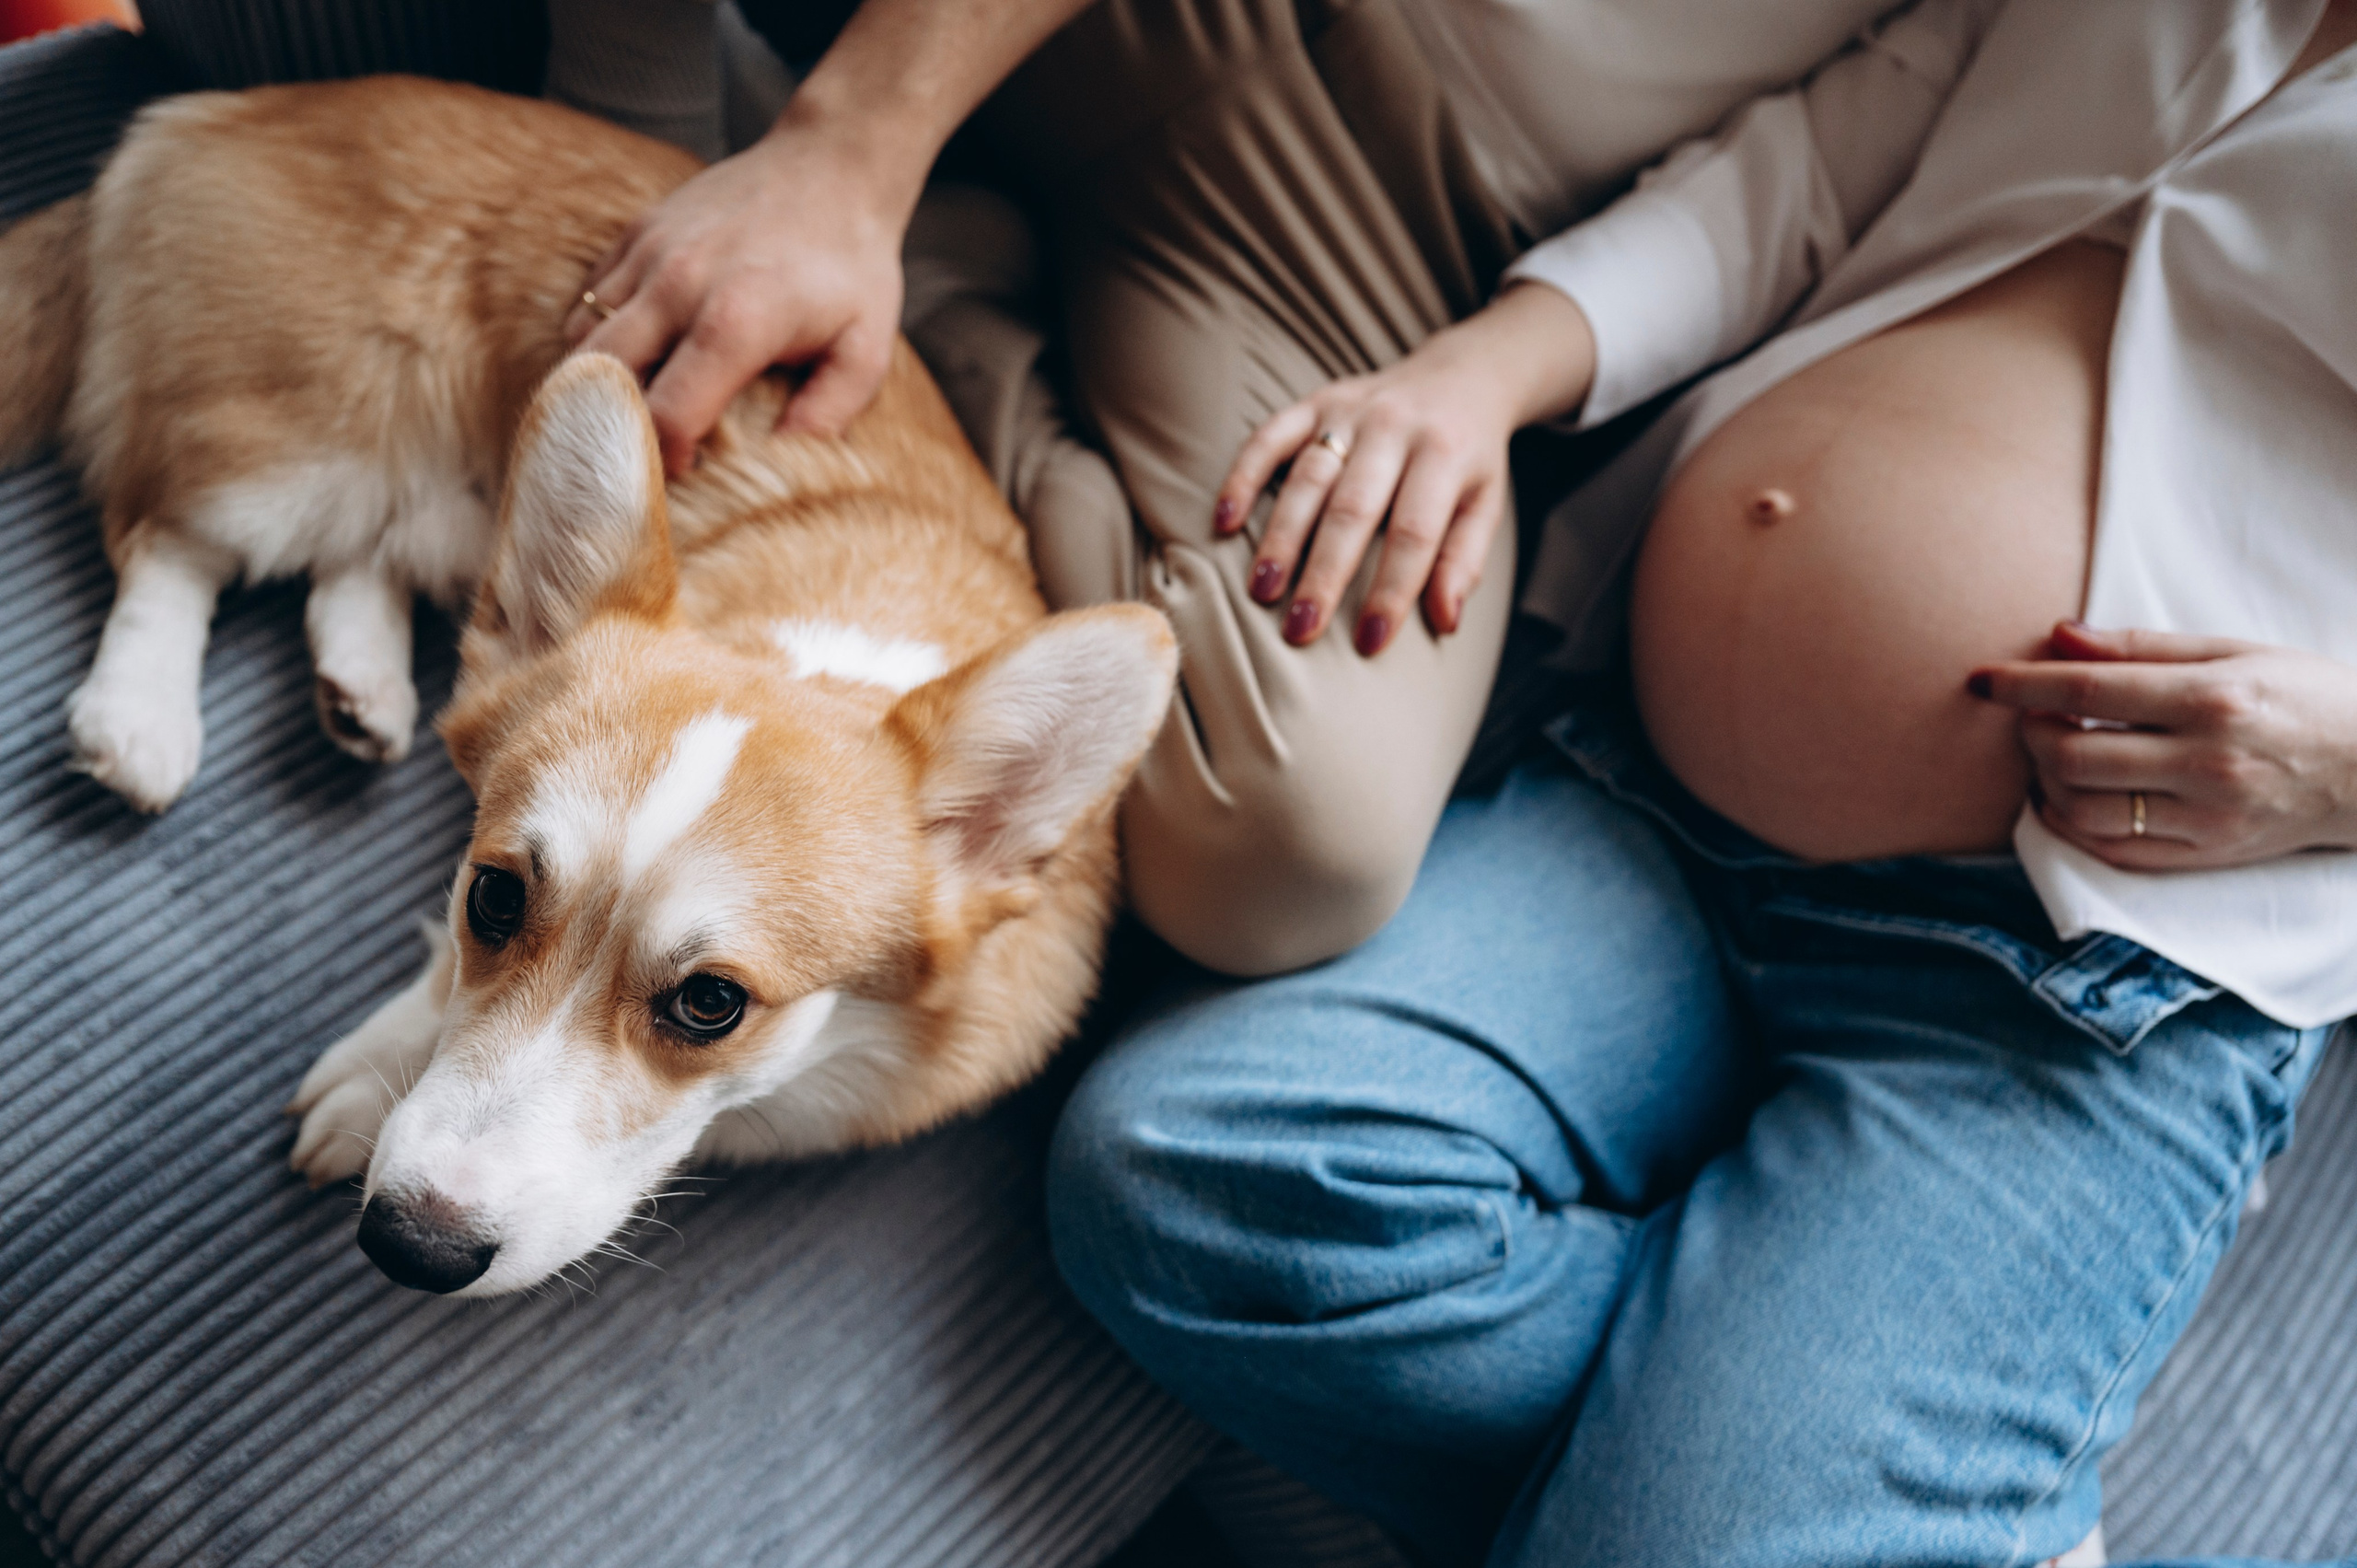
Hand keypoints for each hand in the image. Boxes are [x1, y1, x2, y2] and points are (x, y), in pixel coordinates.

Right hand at [565, 113, 917, 474]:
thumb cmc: (852, 269)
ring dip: (598, 389)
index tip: (683, 474)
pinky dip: (598, 344)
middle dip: (608, 433)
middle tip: (634, 462)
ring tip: (633, 415)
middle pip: (599, 381)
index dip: (665, 461)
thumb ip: (826, 416)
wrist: (830, 167)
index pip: (667, 413)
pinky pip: (588, 304)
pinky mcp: (635, 233)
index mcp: (737, 320)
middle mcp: (678, 284)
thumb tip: (776, 468)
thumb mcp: (865, 351)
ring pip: (584, 343)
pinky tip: (636, 362)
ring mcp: (649, 253)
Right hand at [1213, 283, 1595, 655]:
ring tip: (1262, 591)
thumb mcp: (1486, 505)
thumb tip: (1445, 622)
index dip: (1391, 590)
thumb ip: (1464, 560)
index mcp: (1445, 454)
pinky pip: (1270, 436)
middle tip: (1300, 630)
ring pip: (1308, 478)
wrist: (1463, 375)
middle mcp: (1395, 427)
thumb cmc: (1469, 457)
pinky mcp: (1315, 401)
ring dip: (1282, 537)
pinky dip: (1243, 477)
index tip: (1369, 643)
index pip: (1414, 532)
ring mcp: (1350, 410)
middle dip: (1324, 573)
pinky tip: (1225, 521)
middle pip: (1353, 509)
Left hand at [1968, 621, 2356, 868]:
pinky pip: (2113, 851)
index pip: (2091, 692)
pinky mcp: (2207, 856)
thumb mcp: (2234, 651)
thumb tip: (2058, 636)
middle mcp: (2207, 762)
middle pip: (2076, 758)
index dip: (2024, 685)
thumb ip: (2140, 648)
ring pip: (2085, 812)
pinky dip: (2071, 826)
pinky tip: (2064, 799)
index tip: (1980, 680)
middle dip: (2032, 736)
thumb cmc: (2306, 696)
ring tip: (2050, 756)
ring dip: (2045, 784)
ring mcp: (2206, 817)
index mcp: (2213, 699)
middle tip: (2031, 718)